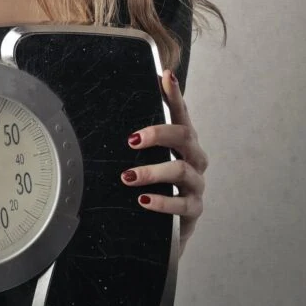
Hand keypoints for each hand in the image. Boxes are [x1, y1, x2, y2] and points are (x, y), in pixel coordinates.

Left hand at [120, 69, 207, 255]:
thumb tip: (108, 105)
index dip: (174, 94)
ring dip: (152, 172)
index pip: (180, 113)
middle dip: (158, 134)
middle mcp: (194, 158)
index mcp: (182, 141)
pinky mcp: (194, 210)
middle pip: (184, 136)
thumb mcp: (144, 158)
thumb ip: (137, 137)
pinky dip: (162, 202)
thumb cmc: (154, 184)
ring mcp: (196, 184)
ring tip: (127, 177)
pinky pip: (182, 205)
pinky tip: (143, 200)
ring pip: (180, 170)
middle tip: (132, 139)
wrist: (165, 229)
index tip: (166, 75)